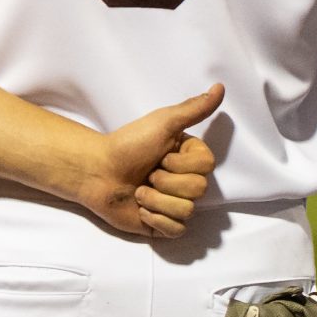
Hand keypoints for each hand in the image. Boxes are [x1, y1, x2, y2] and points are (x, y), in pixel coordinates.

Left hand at [76, 84, 223, 236]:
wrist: (97, 172)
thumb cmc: (128, 144)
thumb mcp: (163, 122)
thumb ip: (194, 109)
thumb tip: (219, 87)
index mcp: (188, 158)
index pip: (207, 167)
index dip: (182, 164)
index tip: (162, 155)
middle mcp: (185, 180)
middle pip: (199, 190)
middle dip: (167, 182)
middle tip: (147, 173)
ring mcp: (175, 204)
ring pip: (187, 211)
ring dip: (157, 200)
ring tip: (139, 191)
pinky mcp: (163, 225)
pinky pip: (176, 230)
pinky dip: (156, 220)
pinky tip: (140, 209)